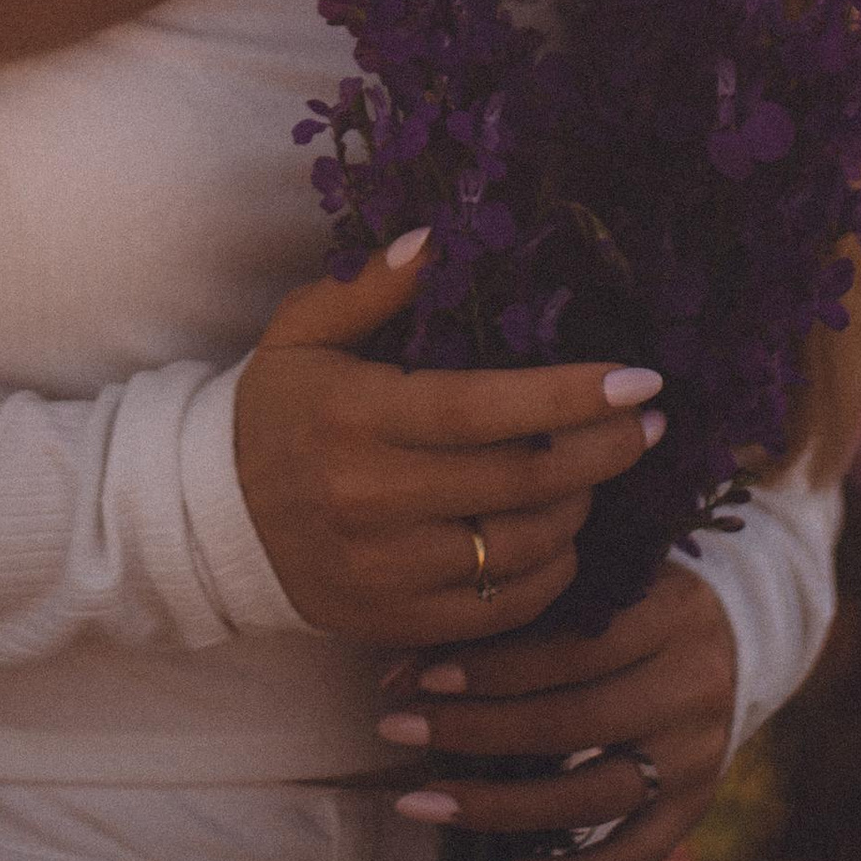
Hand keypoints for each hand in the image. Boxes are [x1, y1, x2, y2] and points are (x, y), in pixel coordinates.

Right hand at [232, 235, 663, 646]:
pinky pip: (502, 609)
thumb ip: (372, 285)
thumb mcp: (302, 330)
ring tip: (602, 470)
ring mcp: (387, 571)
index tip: (640, 379)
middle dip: (602, 450)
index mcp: (357, 417)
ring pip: (521, 549)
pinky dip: (548, 572)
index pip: (482, 409)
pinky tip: (561, 533)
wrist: (211, 522)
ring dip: (579, 508)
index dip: (569, 397)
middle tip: (648, 422)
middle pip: (520, 482)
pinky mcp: (397, 623)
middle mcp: (373, 499)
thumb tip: (440, 238)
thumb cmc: (272, 410)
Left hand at [376, 561, 737, 860]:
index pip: (571, 647)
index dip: (493, 665)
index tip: (418, 678)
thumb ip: (512, 618)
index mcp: (668, 612)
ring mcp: (698, 756)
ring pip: (594, 795)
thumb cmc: (631, 596)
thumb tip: (398, 674)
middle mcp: (691, 686)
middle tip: (394, 730)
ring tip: (420, 803)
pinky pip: (631, 858)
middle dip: (476, 730)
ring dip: (500, 806)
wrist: (737, 632)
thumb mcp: (591, 583)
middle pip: (574, 721)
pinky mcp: (696, 808)